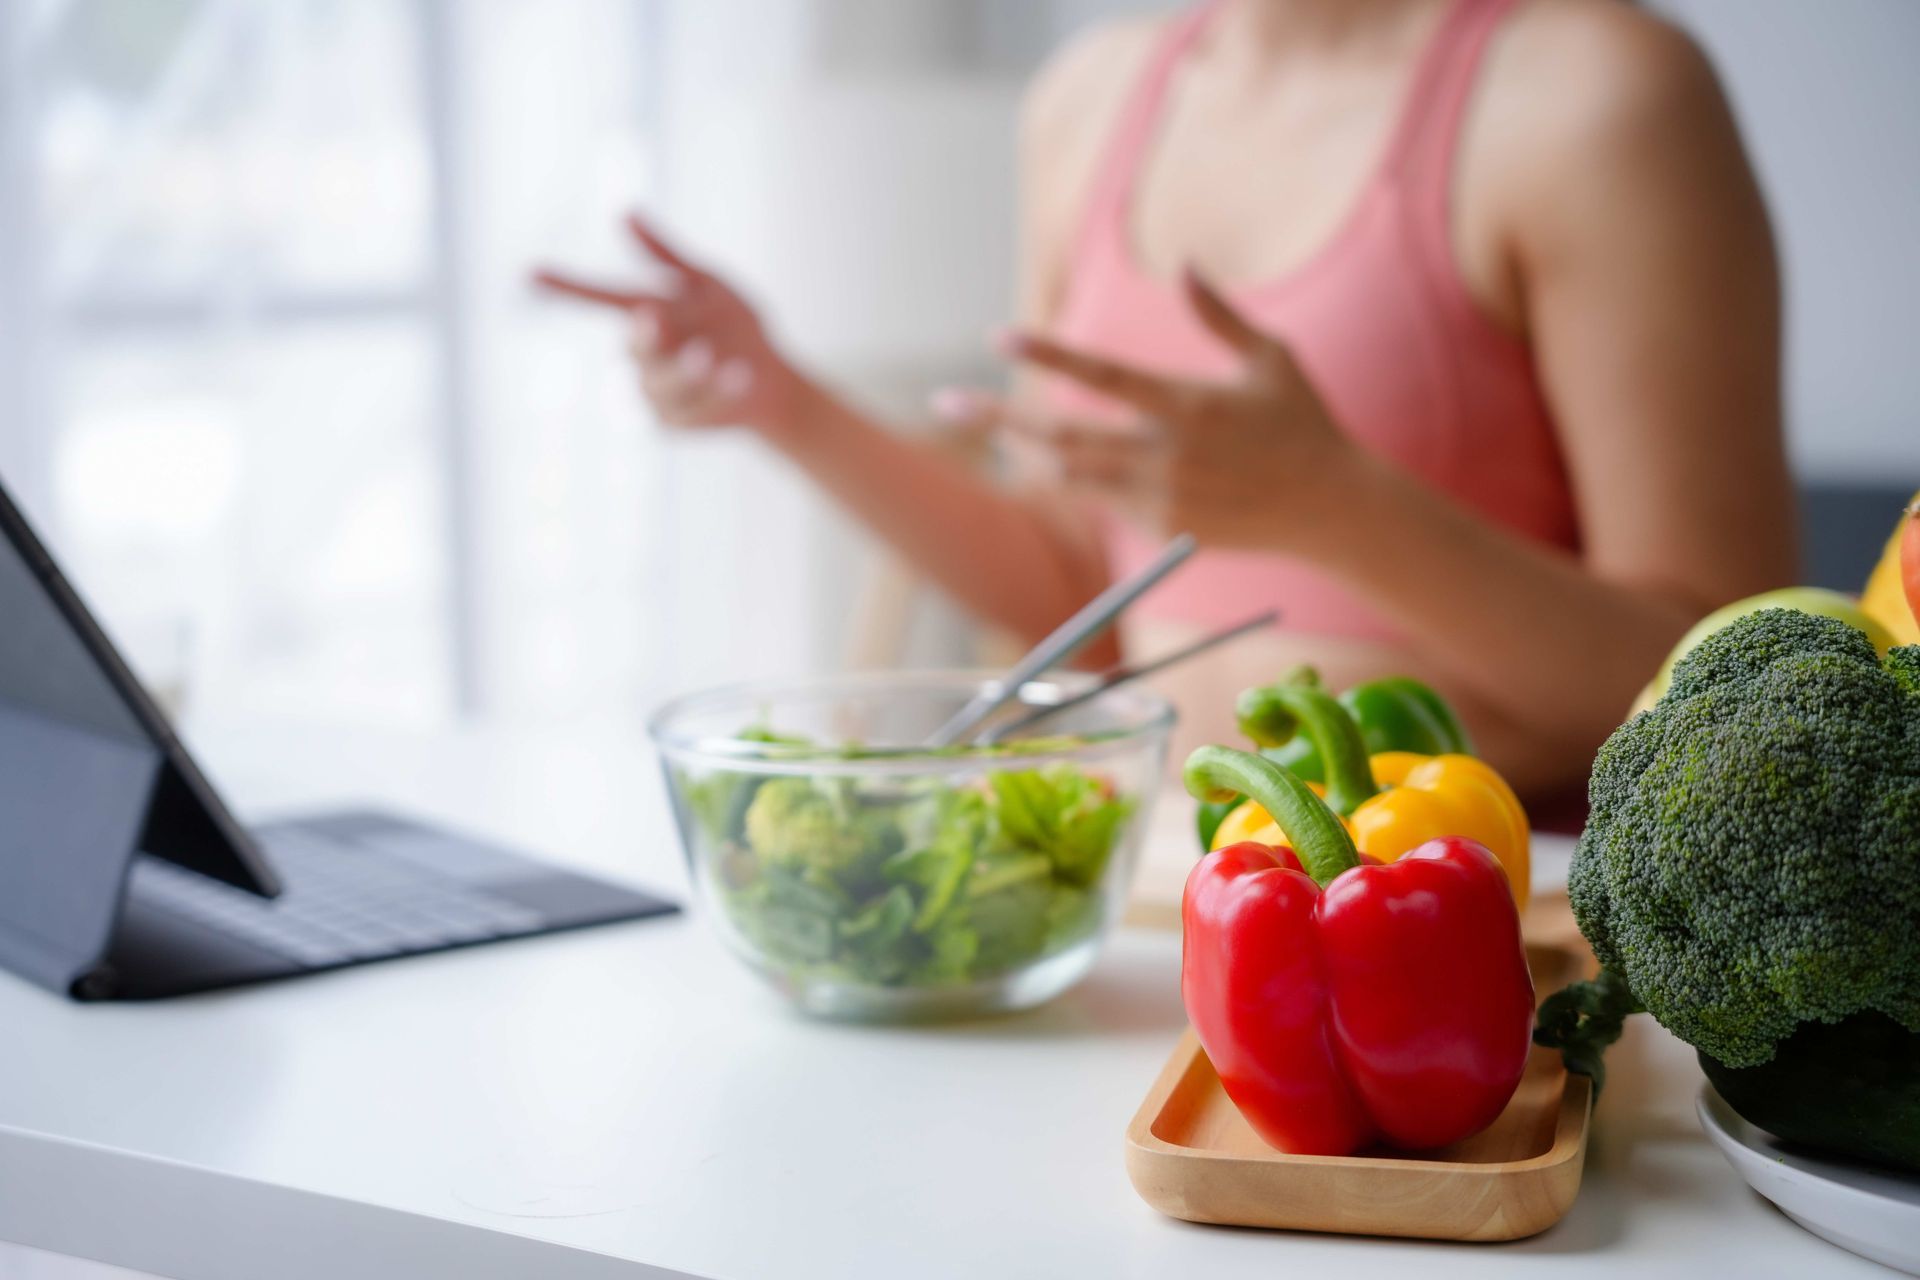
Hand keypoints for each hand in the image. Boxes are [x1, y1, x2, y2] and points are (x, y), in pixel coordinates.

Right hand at [534, 213, 807, 437]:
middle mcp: (643, 354)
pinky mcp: (673, 422)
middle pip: (635, 346)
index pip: (600, 297)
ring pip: (662, 384)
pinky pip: (692, 407)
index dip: (567, 287)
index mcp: (646, 313)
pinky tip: (740, 374)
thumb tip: (625, 210)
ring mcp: (655, 391)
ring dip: (689, 370)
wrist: (771, 378)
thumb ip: (666, 254)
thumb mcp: (707, 283)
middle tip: (656, 316)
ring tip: (714, 356)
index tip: (533, 272)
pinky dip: (719, 390)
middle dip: (646, 335)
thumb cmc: (735, 323)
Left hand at [989, 268, 1374, 552]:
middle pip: (1063, 436)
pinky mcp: (1163, 528)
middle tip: (947, 403)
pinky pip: (1103, 500)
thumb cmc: (1305, 424)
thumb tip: (1186, 265)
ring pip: (1071, 475)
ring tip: (991, 431)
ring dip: (1026, 452)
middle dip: (999, 419)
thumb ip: (1221, 316)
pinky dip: (1076, 479)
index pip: (1102, 375)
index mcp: (1188, 404)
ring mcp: (1161, 497)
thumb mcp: (1272, 358)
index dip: (1048, 354)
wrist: (1332, 510)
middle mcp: (1166, 454)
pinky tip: (1051, 461)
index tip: (1000, 336)